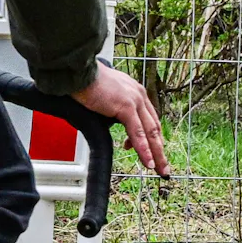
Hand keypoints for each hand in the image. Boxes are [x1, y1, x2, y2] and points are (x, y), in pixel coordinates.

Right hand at [72, 61, 169, 179]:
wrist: (78, 73)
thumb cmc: (84, 82)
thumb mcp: (104, 96)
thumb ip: (110, 108)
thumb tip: (107, 119)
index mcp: (134, 91)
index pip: (149, 119)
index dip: (151, 138)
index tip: (152, 152)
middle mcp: (138, 95)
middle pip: (154, 127)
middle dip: (159, 149)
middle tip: (163, 166)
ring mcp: (134, 100)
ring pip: (150, 132)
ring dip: (156, 153)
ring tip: (159, 169)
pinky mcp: (126, 107)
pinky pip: (138, 133)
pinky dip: (144, 149)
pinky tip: (147, 162)